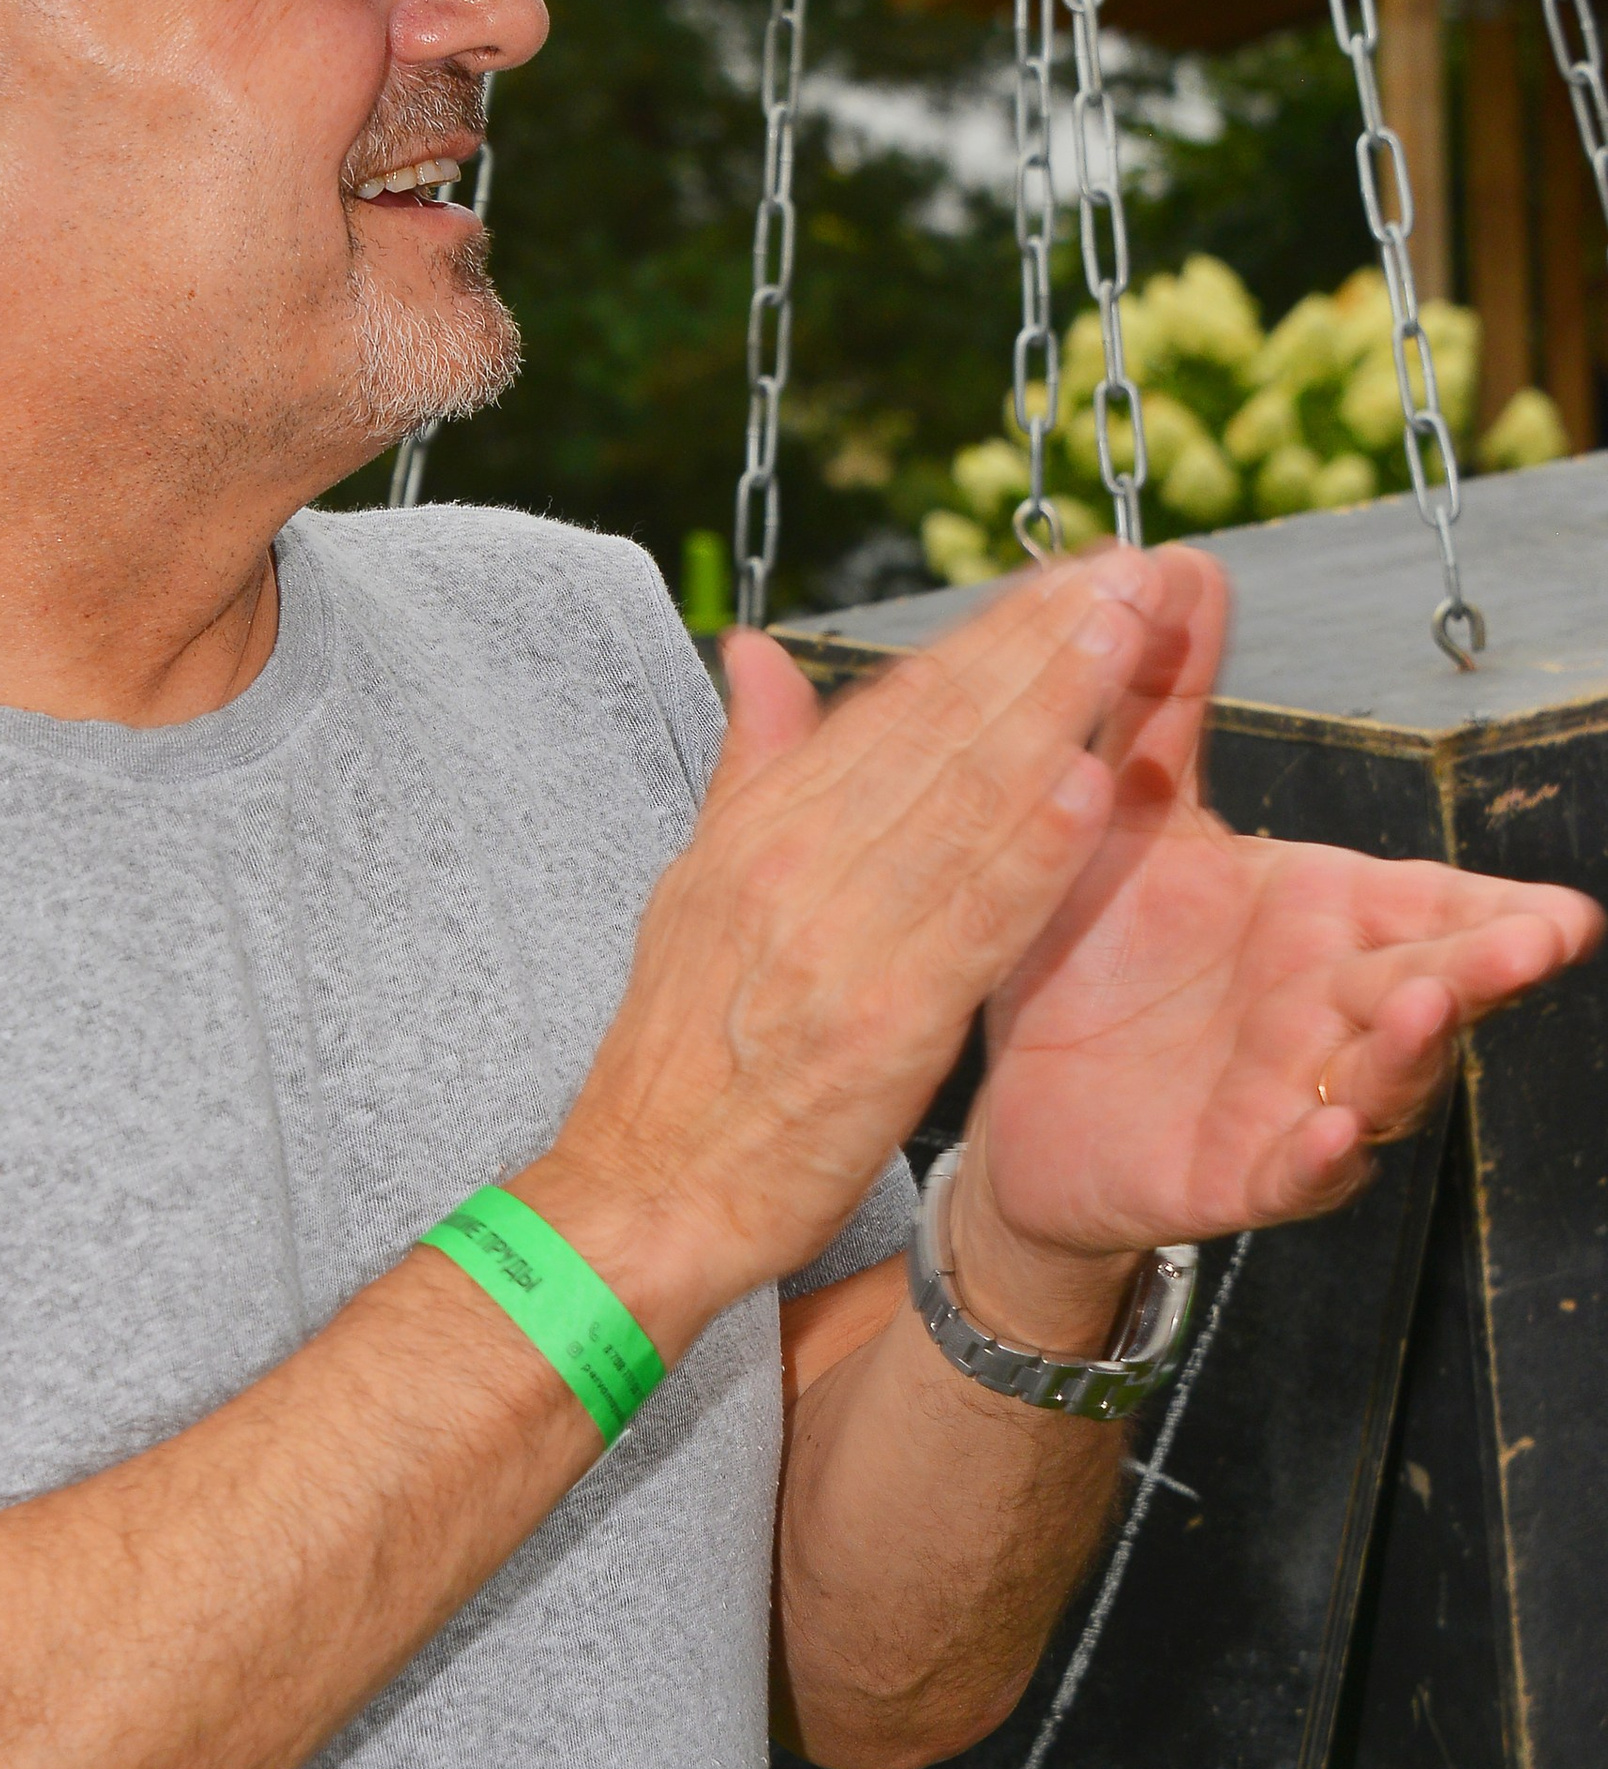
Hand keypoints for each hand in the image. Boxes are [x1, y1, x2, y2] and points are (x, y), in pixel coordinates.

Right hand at [531, 549, 1201, 1352]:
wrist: (643, 1195)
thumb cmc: (678, 1055)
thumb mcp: (693, 885)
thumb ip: (750, 766)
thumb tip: (755, 653)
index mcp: (757, 831)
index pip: (889, 707)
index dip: (986, 637)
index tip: (1062, 580)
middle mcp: (793, 867)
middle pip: (934, 733)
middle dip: (1035, 645)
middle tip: (1121, 573)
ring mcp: (835, 942)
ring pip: (960, 806)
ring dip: (1052, 714)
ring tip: (1126, 640)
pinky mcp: (879, 1025)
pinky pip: (970, 923)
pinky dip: (1028, 854)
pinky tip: (1087, 792)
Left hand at [971, 545, 1603, 1268]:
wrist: (1022, 1105)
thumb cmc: (1104, 959)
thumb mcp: (1132, 820)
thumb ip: (1162, 705)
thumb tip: (1183, 564)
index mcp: (1324, 920)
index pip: (1431, 907)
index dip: (1496, 909)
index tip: (1566, 909)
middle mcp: (1331, 1009)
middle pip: (1432, 984)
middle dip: (1487, 965)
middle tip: (1547, 937)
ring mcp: (1296, 1096)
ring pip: (1384, 1078)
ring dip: (1416, 1051)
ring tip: (1432, 1008)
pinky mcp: (1238, 1171)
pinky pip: (1296, 1170)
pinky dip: (1322, 1154)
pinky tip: (1335, 1133)